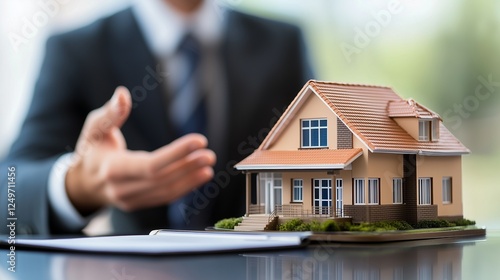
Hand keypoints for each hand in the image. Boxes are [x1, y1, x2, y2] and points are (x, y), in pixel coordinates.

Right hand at [65, 86, 215, 214]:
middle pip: (162, 179)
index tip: (199, 141)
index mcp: (111, 169)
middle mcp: (122, 189)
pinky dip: (185, 186)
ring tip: (208, 165)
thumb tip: (122, 94)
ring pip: (166, 191)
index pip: (150, 165)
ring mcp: (131, 200)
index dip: (176, 154)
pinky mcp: (139, 204)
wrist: (83, 183)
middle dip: (188, 166)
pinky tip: (200, 176)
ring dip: (190, 178)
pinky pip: (165, 197)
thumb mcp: (94, 129)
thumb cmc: (92, 150)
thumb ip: (110, 113)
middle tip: (209, 154)